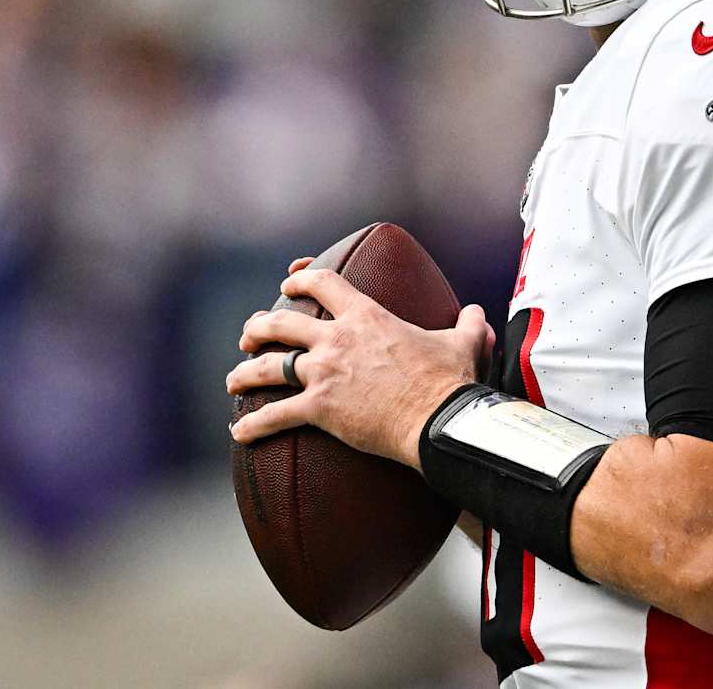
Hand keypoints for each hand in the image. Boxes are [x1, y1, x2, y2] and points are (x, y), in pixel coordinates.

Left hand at [225, 259, 494, 468]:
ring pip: (266, 367)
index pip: (322, 284)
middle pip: (280, 322)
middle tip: (250, 335)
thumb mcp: (464, 342)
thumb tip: (479, 313)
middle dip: (258, 327)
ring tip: (234, 381)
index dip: (299, 280)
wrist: (439, 418)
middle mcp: (337, 339)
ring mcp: (323, 373)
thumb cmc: (450, 380)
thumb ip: (468, 324)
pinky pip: (274, 416)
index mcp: (366, 316)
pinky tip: (239, 433)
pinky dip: (253, 426)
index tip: (288, 283)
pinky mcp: (318, 409)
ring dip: (244, 373)